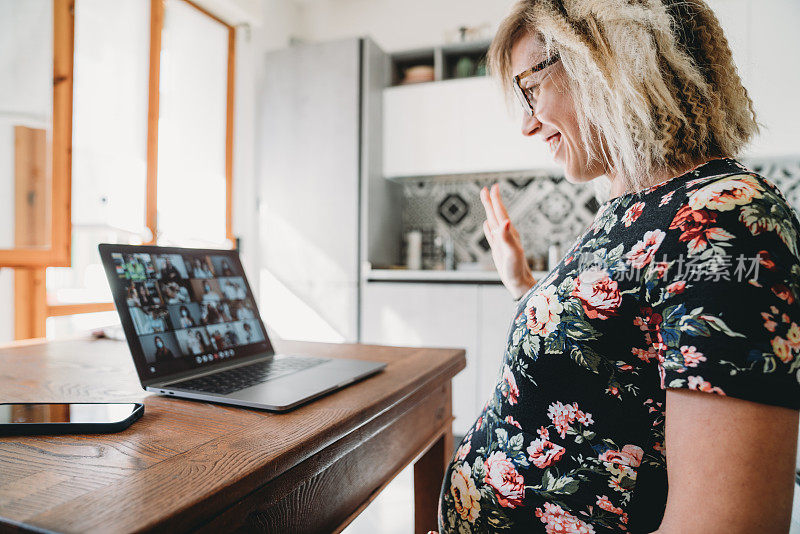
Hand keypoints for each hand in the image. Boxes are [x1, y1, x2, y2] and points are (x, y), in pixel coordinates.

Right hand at [480, 183, 535, 299]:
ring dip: (489, 211)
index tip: (493, 187)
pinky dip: (488, 228)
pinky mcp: (498, 250)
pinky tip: (486, 224)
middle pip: (496, 214)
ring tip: (486, 201)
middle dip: (491, 201)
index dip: (496, 200)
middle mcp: (505, 235)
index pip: (500, 213)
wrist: (519, 283)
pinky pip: (491, 235)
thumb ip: (508, 237)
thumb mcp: (512, 253)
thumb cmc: (517, 270)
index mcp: (508, 233)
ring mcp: (502, 242)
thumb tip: (505, 221)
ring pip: (493, 222)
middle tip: (486, 188)